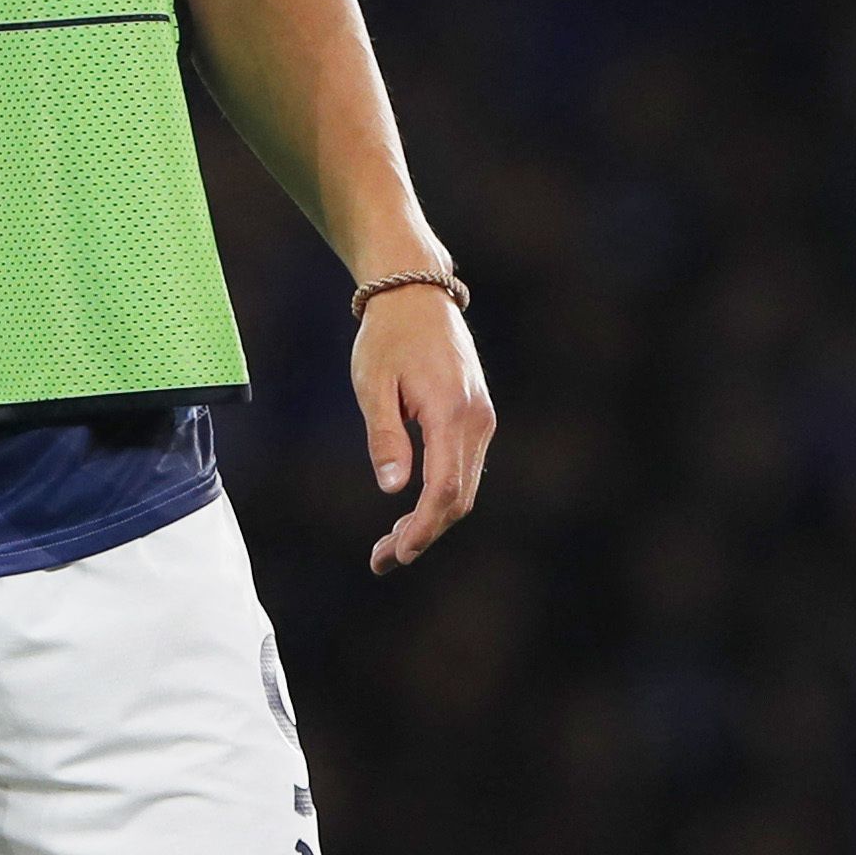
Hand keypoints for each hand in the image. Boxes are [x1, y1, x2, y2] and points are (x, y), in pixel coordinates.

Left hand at [352, 285, 495, 575]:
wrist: (416, 295)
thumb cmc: (387, 337)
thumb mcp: (373, 384)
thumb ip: (384, 436)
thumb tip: (393, 489)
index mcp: (452, 413)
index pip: (444, 489)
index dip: (423, 527)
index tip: (397, 553)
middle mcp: (477, 421)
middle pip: (458, 498)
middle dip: (423, 534)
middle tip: (382, 559)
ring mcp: (482, 420)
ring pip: (464, 488)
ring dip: (431, 521)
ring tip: (389, 545)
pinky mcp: (478, 417)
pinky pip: (464, 469)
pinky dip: (440, 497)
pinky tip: (411, 512)